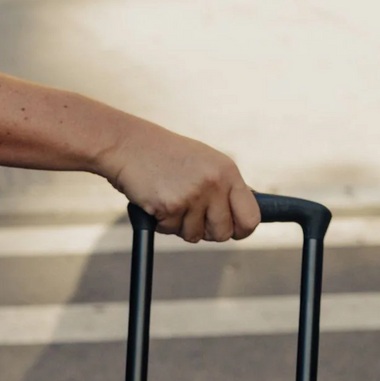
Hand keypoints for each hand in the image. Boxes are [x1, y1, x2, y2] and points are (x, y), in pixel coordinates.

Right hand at [97, 118, 259, 242]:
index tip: (233, 231)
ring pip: (195, 235)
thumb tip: (243, 212)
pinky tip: (156, 201)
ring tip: (170, 200)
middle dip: (206, 231)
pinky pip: (171, 231)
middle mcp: (214, 183)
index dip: (241, 230)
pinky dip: (161, 223)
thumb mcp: (204, 162)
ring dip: (180, 226)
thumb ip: (224, 186)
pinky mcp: (171, 206)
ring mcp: (193, 195)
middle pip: (223, 232)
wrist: (128, 145)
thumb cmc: (165, 155)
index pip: (251, 216)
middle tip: (191, 215)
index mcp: (227, 171)